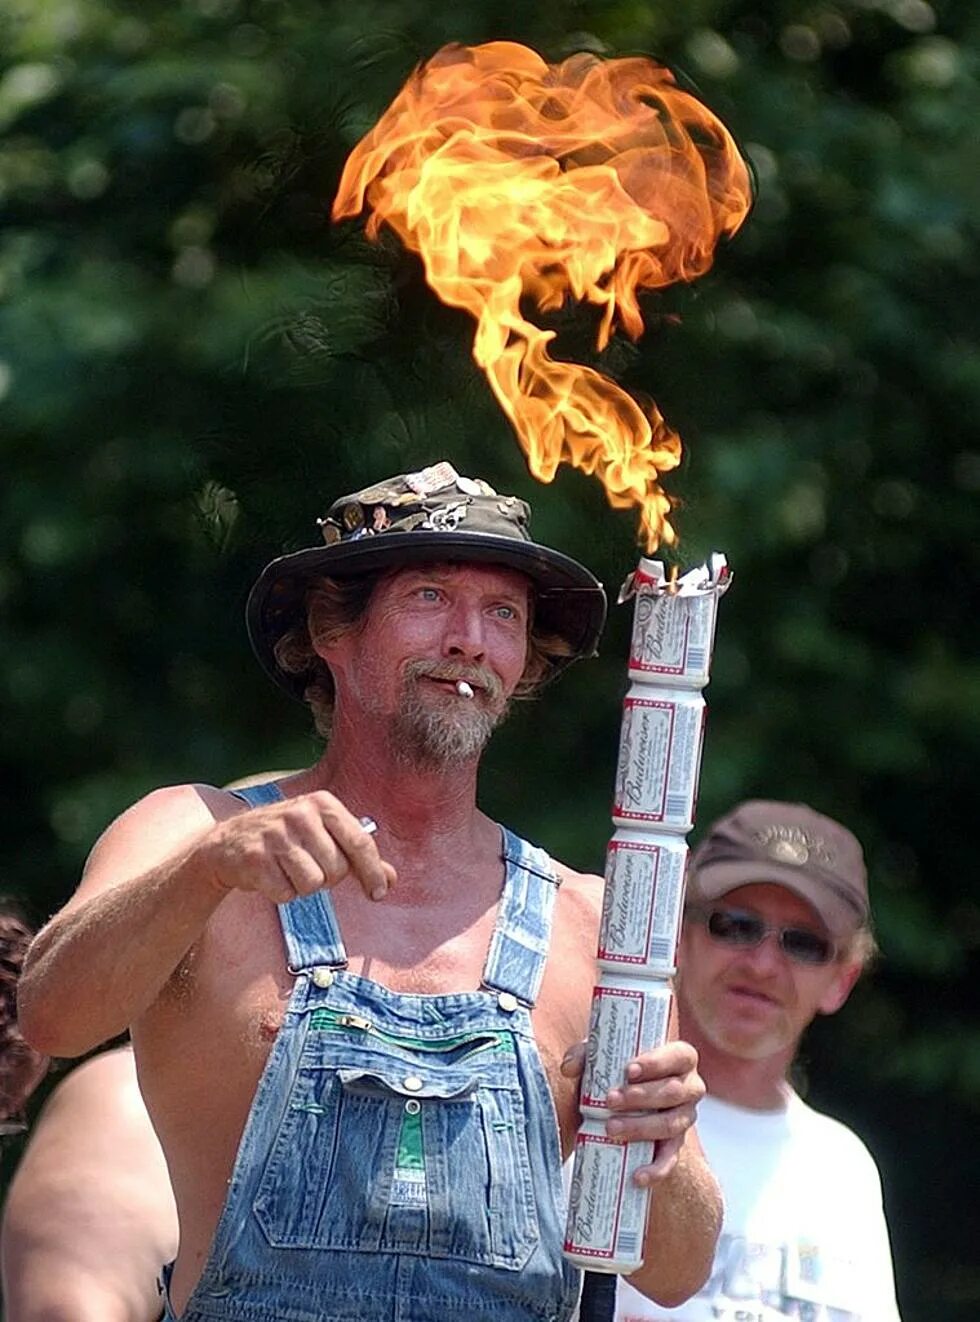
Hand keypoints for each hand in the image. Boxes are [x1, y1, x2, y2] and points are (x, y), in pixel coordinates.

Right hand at [199, 791, 395, 904]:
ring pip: (313, 884)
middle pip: (337, 870)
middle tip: (307, 865)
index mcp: (323, 803)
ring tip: (287, 870)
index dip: (373, 871)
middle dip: (326, 878)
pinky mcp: (255, 858)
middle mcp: (300, 814)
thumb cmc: (286, 839)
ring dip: (302, 886)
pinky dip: (281, 892)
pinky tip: (270, 875)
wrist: (227, 843)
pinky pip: (286, 894)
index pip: (360, 841)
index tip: (379, 893)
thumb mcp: (323, 835)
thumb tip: (391, 879)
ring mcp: (276, 835)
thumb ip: (358, 856)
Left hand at [561, 1038, 704, 1185]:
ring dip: (642, 1128)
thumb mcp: (602, 1057)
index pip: (678, 1056)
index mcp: (680, 1058)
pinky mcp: (675, 1145)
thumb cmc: (616, 1069)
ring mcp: (685, 1118)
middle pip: (673, 1092)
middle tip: (610, 1100)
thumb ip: (584, 1056)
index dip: (657, 1063)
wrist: (623, 1102)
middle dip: (642, 1097)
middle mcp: (690, 1087)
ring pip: (671, 1125)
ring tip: (611, 1128)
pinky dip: (656, 1169)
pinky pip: (670, 1160)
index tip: (629, 1070)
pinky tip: (637, 1176)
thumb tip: (568, 1068)